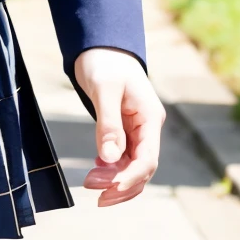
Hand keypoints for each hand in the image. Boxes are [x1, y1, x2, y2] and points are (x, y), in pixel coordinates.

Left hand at [73, 47, 163, 205]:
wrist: (100, 48)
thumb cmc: (104, 62)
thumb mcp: (104, 88)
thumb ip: (108, 123)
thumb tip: (111, 159)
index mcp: (149, 118)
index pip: (148, 159)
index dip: (130, 178)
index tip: (109, 189)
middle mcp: (147, 128)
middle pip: (142, 169)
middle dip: (120, 184)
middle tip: (92, 191)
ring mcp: (137, 131)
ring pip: (132, 167)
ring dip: (114, 180)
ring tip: (89, 184)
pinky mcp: (125, 131)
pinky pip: (123, 159)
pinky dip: (110, 169)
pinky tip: (96, 169)